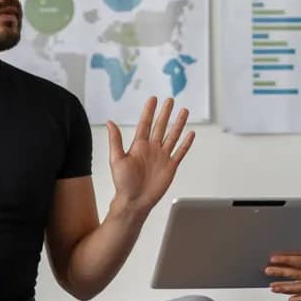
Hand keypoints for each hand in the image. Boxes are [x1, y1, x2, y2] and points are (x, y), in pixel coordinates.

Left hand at [106, 97, 194, 214]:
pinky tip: (190, 134)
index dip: (149, 111)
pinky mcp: (170, 166)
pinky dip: (186, 143)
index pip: (145, 123)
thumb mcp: (116, 159)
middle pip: (161, 126)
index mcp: (139, 146)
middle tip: (170, 100)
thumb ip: (115, 140)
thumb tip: (110, 122)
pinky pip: (180, 152)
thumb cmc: (124, 183)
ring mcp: (162, 157)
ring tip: (184, 111)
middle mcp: (151, 149)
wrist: (135, 201)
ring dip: (178, 124)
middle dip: (165, 113)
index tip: (153, 99)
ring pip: (172, 136)